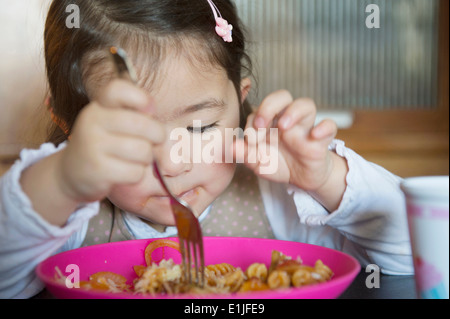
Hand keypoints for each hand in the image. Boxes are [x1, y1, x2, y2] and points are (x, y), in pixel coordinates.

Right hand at [56, 80, 164, 202]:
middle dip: (157, 135)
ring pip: (143, 151)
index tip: (150, 110)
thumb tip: (154, 113)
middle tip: (155, 140)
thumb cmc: (104, 143)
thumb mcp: (113, 121)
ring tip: (136, 158)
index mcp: (99, 105)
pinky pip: (136, 172)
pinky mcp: (98, 170)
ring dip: (146, 158)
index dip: (141, 97)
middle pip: (142, 124)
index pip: (118, 89)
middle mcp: (92, 121)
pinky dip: (137, 175)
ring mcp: (93, 145)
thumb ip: (135, 113)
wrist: (73, 172)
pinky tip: (125, 172)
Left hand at [233, 90, 346, 210]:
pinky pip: (329, 125)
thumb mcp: (258, 163)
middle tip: (261, 124)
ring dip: (293, 112)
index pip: (259, 110)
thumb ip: (245, 154)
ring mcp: (306, 127)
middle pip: (283, 96)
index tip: (250, 140)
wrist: (302, 179)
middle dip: (270, 106)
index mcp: (270, 122)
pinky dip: (324, 127)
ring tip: (283, 126)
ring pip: (306, 104)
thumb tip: (231, 147)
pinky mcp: (322, 139)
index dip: (252, 122)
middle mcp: (287, 119)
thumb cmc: (279, 164)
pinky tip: (315, 135)